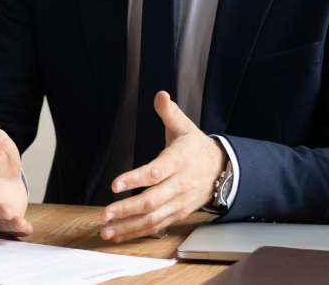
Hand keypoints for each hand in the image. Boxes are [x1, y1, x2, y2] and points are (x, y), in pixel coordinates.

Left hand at [100, 91, 224, 241]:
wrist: (223, 170)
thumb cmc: (196, 148)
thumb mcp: (185, 127)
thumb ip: (169, 112)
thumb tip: (160, 95)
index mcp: (179, 161)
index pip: (156, 172)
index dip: (135, 179)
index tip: (115, 184)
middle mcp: (179, 184)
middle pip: (153, 200)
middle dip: (127, 209)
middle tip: (106, 213)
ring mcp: (179, 202)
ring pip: (154, 218)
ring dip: (129, 226)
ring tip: (107, 230)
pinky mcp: (178, 213)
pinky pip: (157, 226)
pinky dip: (138, 232)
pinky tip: (120, 234)